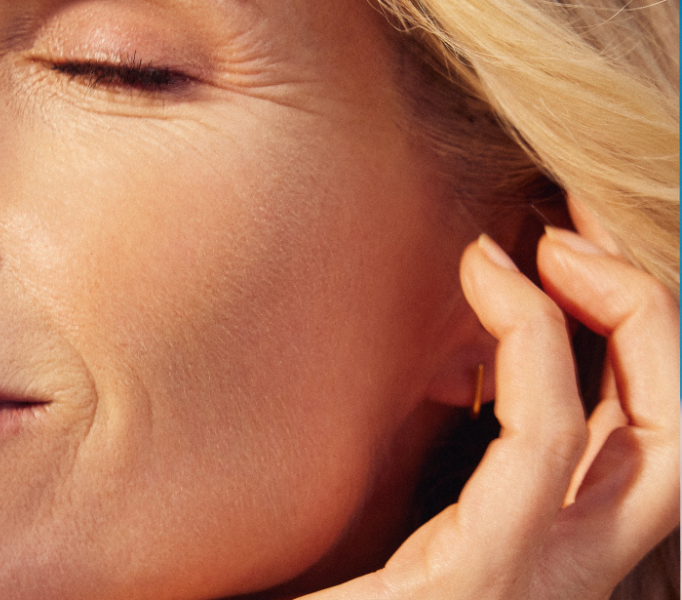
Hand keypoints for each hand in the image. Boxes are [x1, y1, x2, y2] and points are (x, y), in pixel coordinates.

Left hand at [304, 222, 679, 598]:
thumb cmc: (321, 591)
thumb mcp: (412, 522)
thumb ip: (456, 465)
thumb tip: (460, 363)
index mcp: (559, 558)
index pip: (644, 441)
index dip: (637, 339)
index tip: (572, 255)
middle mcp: (578, 576)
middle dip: (659, 316)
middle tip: (584, 232)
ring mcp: (549, 586)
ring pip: (664, 435)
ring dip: (625, 311)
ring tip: (548, 242)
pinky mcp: (485, 579)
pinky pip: (545, 442)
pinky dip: (534, 344)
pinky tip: (488, 281)